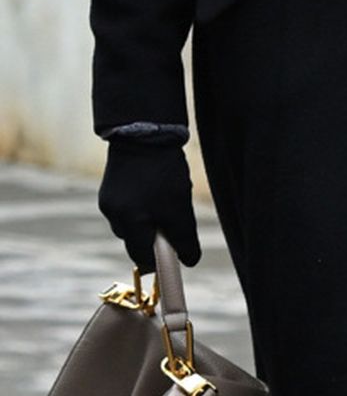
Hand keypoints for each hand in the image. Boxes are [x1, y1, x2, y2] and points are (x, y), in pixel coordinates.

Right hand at [98, 139, 201, 267]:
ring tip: (163, 198)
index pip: (142, 258)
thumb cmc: (164, 172)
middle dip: (155, 238)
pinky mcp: (108, 190)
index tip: (175, 258)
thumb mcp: (179, 208)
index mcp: (128, 223)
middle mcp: (113, 216)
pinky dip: (141, 208)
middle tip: (172, 219)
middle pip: (136, 242)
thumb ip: (183, 238)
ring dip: (147, 221)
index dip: (160, 262)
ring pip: (131, 225)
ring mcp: (108, 202)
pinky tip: (152, 189)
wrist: (144, 133)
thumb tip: (189, 261)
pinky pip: (126, 209)